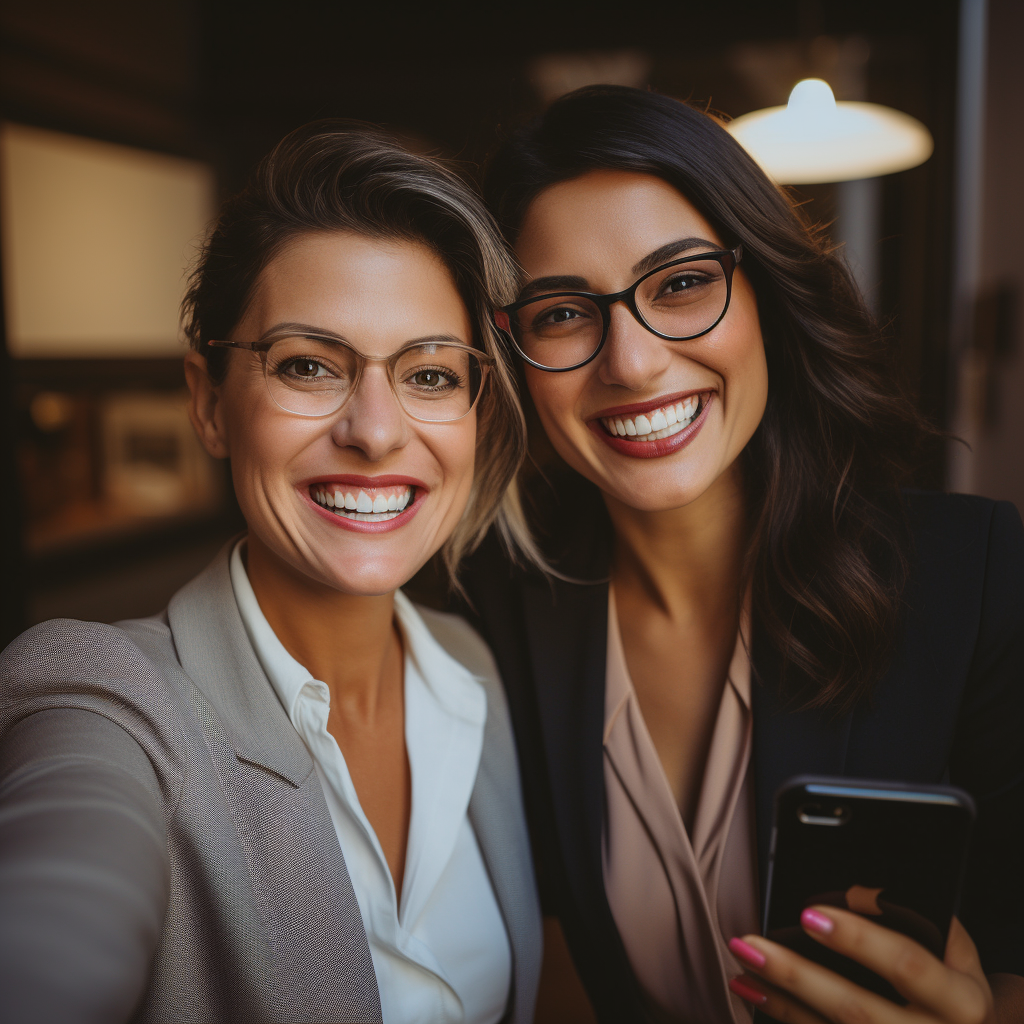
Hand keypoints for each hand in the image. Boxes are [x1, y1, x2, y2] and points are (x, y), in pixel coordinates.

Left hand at [727, 907, 994, 1023]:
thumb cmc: (953, 980)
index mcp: (961, 1000)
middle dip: (798, 975)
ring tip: (742, 964)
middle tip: (753, 944)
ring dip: (780, 999)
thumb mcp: (956, 950)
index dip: (860, 939)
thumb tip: (853, 892)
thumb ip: (916, 918)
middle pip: (857, 1010)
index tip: (810, 912)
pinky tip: (755, 993)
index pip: (907, 965)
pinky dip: (785, 1017)